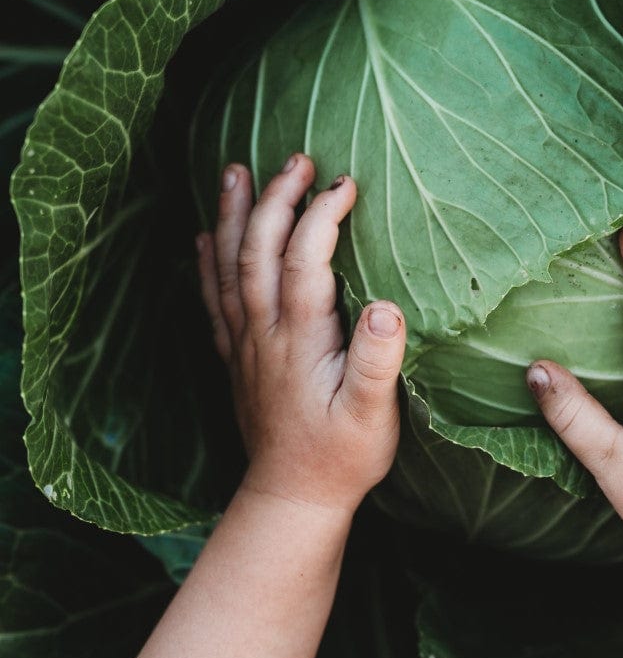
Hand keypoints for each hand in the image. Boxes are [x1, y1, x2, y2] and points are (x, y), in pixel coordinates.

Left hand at [195, 154, 405, 518]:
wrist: (292, 499)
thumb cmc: (342, 456)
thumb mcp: (373, 416)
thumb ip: (378, 362)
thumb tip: (385, 307)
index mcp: (300, 339)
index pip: (304, 260)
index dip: (321, 216)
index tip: (344, 182)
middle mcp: (264, 333)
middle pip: (259, 251)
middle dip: (275, 199)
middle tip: (296, 158)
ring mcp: (245, 344)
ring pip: (229, 267)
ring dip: (232, 216)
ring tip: (234, 172)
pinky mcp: (238, 358)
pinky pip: (214, 300)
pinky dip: (206, 264)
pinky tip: (203, 238)